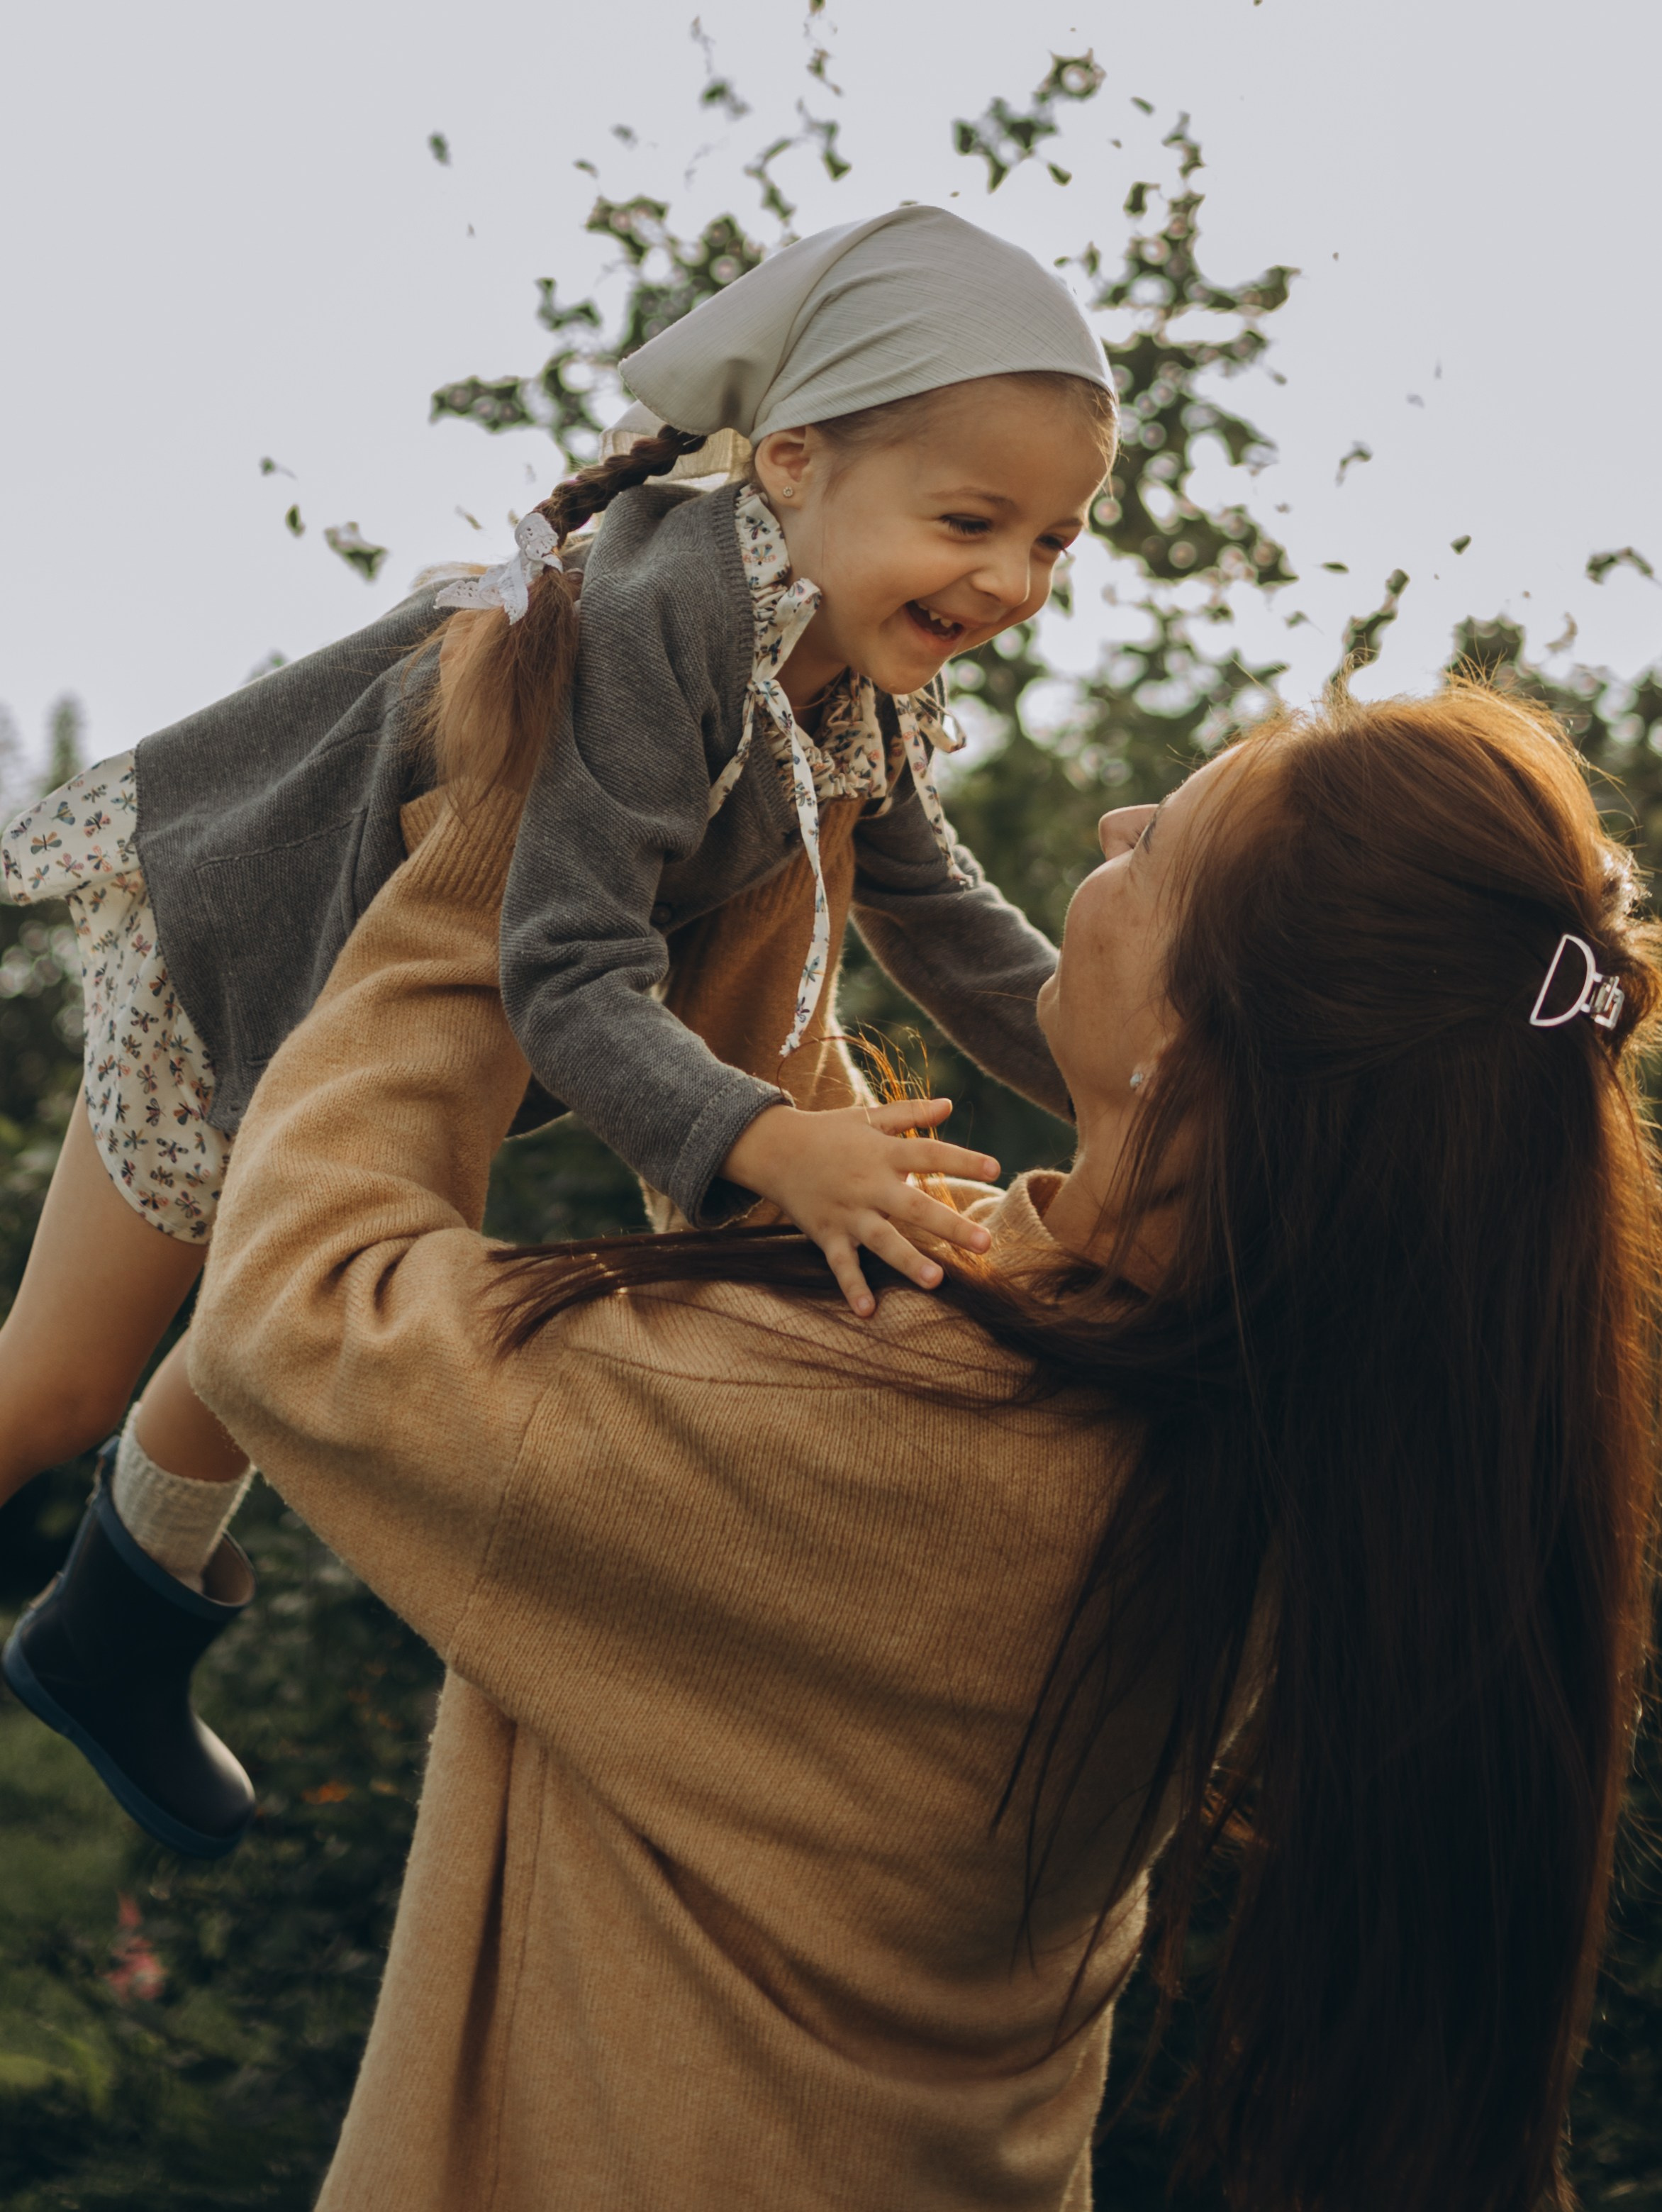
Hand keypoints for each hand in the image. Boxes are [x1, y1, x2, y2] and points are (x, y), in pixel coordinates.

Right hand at [720, 1097, 999, 1317]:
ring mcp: (847, 1212)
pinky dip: (852, 1287)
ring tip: (936, 1282)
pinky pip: (841, 1264)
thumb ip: (910, 1114)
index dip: (961, 1159)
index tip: (996, 1167)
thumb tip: (950, 1105)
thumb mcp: (868, 1117)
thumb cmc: (828, 1132)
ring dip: (908, 1260)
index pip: (929, 1154)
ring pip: (881, 1239)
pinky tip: (867, 1311)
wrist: (773, 1149)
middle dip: (949, 1225)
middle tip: (985, 1243)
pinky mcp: (827, 1233)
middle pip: (913, 1206)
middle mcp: (868, 1184)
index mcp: (882, 1153)